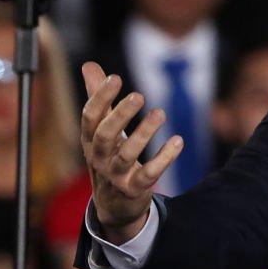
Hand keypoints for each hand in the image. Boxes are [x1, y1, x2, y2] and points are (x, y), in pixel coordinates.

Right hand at [80, 62, 182, 243]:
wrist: (114, 203)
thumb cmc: (109, 156)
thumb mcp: (102, 129)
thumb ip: (99, 98)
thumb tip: (89, 65)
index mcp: (89, 140)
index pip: (90, 117)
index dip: (100, 97)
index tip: (115, 78)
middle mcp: (99, 158)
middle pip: (104, 136)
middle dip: (120, 115)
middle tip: (138, 95)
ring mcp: (116, 175)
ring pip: (127, 155)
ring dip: (144, 134)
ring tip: (160, 113)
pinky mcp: (135, 188)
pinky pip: (149, 175)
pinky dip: (163, 158)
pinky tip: (178, 141)